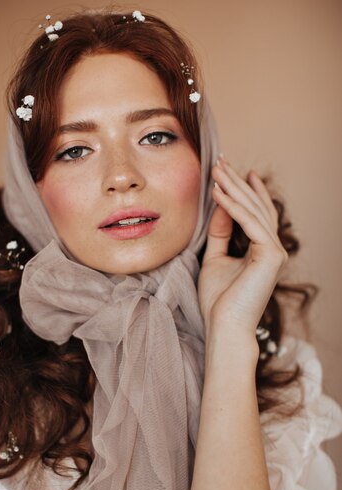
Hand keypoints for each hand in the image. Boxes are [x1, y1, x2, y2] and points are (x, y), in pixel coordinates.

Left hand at [197, 155, 287, 337]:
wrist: (224, 327)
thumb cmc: (218, 301)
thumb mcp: (215, 259)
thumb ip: (220, 234)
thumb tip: (221, 207)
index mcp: (262, 251)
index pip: (255, 214)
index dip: (242, 192)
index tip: (229, 171)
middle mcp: (273, 249)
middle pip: (256, 208)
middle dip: (237, 182)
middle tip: (222, 160)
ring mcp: (275, 252)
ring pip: (253, 211)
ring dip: (233, 188)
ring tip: (216, 169)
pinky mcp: (270, 255)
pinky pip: (249, 223)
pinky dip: (232, 206)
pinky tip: (217, 191)